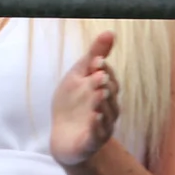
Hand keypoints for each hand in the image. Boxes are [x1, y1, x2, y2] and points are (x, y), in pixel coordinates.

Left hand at [50, 31, 119, 166]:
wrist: (62, 136)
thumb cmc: (73, 103)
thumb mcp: (78, 76)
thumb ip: (94, 56)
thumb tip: (110, 32)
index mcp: (106, 91)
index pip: (110, 78)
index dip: (104, 69)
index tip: (96, 61)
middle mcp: (108, 109)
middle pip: (111, 95)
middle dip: (105, 85)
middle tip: (99, 76)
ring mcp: (102, 126)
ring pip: (108, 115)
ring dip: (103, 104)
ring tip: (98, 94)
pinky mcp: (92, 142)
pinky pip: (98, 135)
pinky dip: (98, 126)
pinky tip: (94, 117)